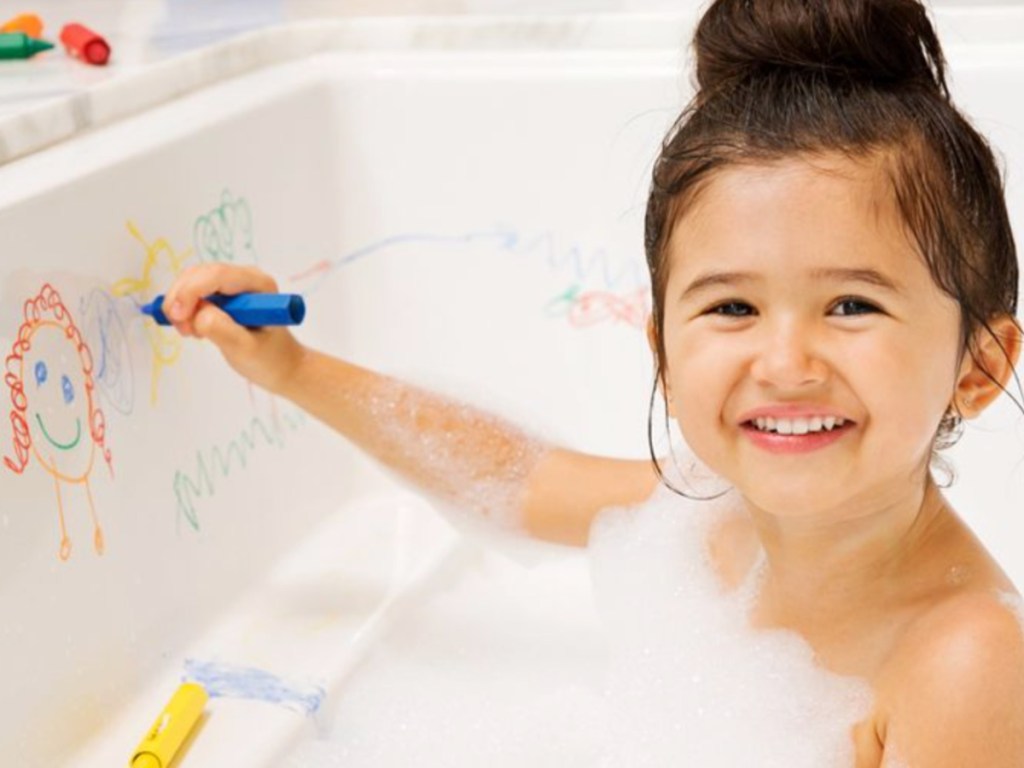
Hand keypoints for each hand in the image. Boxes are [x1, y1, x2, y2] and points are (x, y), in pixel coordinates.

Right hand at [162, 264, 305, 394]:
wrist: (280, 365)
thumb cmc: (269, 357)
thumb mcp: (245, 349)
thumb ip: (221, 329)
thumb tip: (198, 312)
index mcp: (260, 285)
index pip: (218, 275)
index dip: (192, 291)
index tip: (179, 317)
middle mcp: (246, 278)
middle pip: (200, 274)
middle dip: (181, 299)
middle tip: (184, 330)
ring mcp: (233, 284)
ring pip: (191, 281)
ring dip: (180, 305)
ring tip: (191, 333)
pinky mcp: (222, 293)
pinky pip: (192, 291)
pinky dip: (184, 309)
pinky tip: (194, 329)